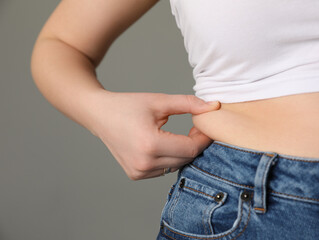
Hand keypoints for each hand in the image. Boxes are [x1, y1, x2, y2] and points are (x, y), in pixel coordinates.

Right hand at [90, 91, 220, 179]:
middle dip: (195, 145)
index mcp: (150, 144)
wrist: (99, 115)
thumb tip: (215, 106)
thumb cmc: (127, 105)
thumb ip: (189, 104)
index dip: (203, 139)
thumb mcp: (159, 101)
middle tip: (195, 129)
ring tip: (178, 135)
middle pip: (185, 159)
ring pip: (176, 165)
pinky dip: (170, 158)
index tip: (206, 127)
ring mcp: (138, 172)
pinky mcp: (136, 175)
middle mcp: (144, 163)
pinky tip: (165, 144)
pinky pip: (164, 169)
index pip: (191, 149)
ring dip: (183, 152)